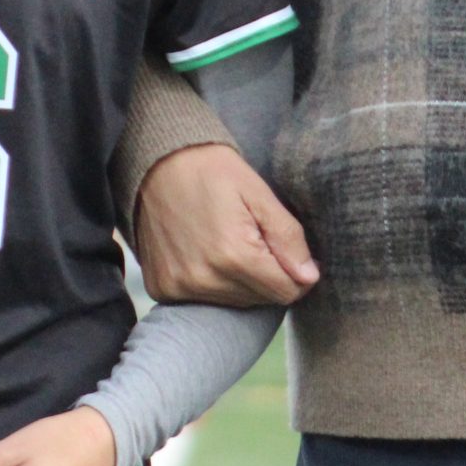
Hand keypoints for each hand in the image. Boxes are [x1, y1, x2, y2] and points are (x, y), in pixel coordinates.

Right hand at [134, 141, 317, 306]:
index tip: (284, 248)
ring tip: (226, 242)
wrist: (157, 162)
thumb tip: (309, 277)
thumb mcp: (258, 193)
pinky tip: (203, 252)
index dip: (295, 273)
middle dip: (266, 274)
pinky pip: (203, 300)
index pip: (286, 292)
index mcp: (234, 256)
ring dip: (239, 280)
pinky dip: (211, 282)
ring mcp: (179, 287)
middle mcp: (205, 279)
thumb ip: (287, 237)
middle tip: (252, 237)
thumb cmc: (212, 171)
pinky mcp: (162, 288)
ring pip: (234, 303)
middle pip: (260, 300)